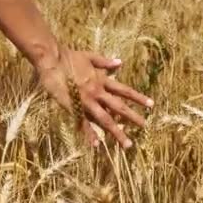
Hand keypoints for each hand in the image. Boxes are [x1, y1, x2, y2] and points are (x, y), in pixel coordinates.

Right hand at [35, 44, 153, 148]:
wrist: (51, 60)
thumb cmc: (69, 56)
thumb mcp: (90, 57)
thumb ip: (105, 62)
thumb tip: (119, 62)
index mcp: (101, 80)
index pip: (124, 91)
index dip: (138, 98)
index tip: (151, 105)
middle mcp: (97, 92)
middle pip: (118, 107)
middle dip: (132, 117)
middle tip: (144, 127)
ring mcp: (86, 101)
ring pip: (105, 119)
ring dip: (117, 132)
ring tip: (127, 143)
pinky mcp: (73, 107)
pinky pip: (83, 123)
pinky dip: (90, 134)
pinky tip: (96, 145)